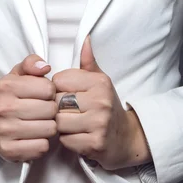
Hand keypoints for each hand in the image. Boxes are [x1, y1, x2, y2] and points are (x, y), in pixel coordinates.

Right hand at [0, 54, 57, 162]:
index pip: (48, 88)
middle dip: (51, 109)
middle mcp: (3, 108)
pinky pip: (42, 147)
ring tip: (40, 122)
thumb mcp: (18, 74)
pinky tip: (35, 136)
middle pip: (50, 109)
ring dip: (49, 126)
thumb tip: (45, 67)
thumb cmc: (10, 96)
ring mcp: (5, 131)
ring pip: (49, 129)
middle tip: (43, 110)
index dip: (50, 91)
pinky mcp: (9, 151)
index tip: (43, 94)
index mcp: (6, 86)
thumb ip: (32, 63)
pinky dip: (43, 142)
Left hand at [52, 35, 150, 169]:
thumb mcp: (100, 80)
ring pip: (59, 121)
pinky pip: (66, 140)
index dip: (57, 88)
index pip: (59, 80)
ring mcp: (99, 123)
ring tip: (71, 122)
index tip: (66, 93)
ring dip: (61, 124)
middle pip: (57, 101)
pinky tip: (76, 135)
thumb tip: (85, 38)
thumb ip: (87, 61)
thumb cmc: (106, 105)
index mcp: (99, 82)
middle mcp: (100, 101)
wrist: (125, 137)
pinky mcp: (95, 144)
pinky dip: (67, 139)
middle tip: (67, 110)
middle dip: (57, 107)